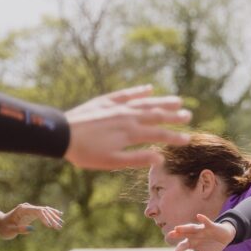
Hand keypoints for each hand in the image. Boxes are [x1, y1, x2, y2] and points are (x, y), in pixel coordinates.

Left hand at [0, 203, 63, 240]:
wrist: (0, 224)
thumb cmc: (4, 228)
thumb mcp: (10, 231)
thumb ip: (20, 229)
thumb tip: (32, 229)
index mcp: (23, 209)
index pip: (38, 211)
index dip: (46, 218)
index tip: (50, 226)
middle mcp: (28, 207)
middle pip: (44, 210)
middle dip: (52, 218)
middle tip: (59, 226)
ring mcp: (30, 209)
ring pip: (45, 210)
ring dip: (53, 217)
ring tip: (61, 224)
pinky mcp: (31, 213)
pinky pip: (43, 212)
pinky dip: (51, 214)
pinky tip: (59, 215)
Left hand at [62, 86, 191, 169]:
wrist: (61, 134)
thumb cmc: (86, 153)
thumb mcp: (112, 162)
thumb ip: (137, 159)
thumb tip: (160, 158)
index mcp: (130, 133)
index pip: (159, 134)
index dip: (174, 137)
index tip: (188, 140)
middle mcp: (127, 116)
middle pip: (156, 115)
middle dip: (173, 116)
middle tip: (188, 115)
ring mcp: (117, 107)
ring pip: (145, 102)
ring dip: (162, 101)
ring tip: (177, 100)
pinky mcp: (106, 101)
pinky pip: (127, 94)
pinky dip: (139, 91)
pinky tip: (149, 88)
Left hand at [169, 218, 234, 250]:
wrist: (225, 238)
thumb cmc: (214, 247)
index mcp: (192, 243)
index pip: (183, 245)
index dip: (180, 248)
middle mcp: (194, 235)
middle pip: (185, 234)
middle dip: (177, 234)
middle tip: (170, 235)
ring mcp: (201, 229)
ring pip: (192, 228)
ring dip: (185, 228)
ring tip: (177, 228)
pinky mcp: (210, 225)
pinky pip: (206, 222)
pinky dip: (203, 219)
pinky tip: (199, 216)